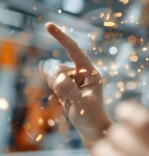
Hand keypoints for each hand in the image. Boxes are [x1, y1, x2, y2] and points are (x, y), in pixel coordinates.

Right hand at [45, 22, 110, 142]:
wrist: (93, 129)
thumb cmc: (92, 117)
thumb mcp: (82, 104)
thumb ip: (70, 91)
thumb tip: (58, 78)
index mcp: (91, 73)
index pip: (75, 51)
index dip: (62, 38)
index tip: (49, 25)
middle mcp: (82, 73)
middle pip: (58, 68)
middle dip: (58, 82)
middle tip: (71, 97)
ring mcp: (73, 80)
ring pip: (53, 76)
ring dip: (56, 88)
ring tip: (70, 101)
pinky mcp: (66, 87)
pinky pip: (52, 83)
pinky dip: (55, 91)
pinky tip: (66, 101)